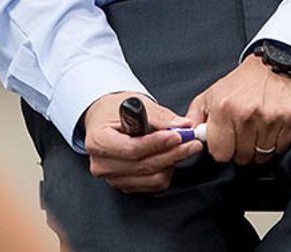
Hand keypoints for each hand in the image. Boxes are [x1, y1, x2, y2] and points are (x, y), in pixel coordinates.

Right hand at [81, 92, 204, 193]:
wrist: (103, 121)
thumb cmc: (115, 110)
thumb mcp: (135, 103)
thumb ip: (159, 116)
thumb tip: (182, 125)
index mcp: (98, 141)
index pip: (132, 149)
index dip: (157, 144)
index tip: (177, 136)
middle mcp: (102, 164)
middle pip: (144, 166)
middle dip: (172, 153)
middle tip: (192, 142)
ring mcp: (112, 178)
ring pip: (152, 178)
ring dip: (171, 162)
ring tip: (183, 147)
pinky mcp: (124, 185)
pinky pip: (153, 185)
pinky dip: (166, 171)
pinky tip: (170, 156)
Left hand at [186, 55, 290, 163]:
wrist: (273, 63)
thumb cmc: (241, 83)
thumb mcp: (211, 95)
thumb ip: (194, 117)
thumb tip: (184, 135)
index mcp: (224, 109)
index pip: (220, 154)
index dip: (222, 150)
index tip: (226, 142)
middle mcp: (246, 115)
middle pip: (241, 157)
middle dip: (240, 149)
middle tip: (243, 133)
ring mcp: (270, 118)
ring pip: (261, 156)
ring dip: (258, 147)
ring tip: (257, 129)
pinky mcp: (290, 120)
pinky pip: (280, 149)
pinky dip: (275, 143)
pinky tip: (271, 128)